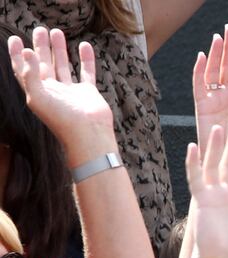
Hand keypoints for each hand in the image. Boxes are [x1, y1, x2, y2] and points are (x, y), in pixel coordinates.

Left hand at [8, 27, 114, 165]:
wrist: (88, 134)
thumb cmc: (61, 119)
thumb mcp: (38, 96)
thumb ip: (30, 74)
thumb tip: (26, 51)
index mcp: (37, 93)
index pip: (23, 71)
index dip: (17, 56)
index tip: (15, 39)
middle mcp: (53, 91)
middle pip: (44, 64)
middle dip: (40, 47)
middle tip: (40, 30)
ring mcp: (71, 92)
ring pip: (63, 66)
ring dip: (60, 49)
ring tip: (57, 32)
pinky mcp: (88, 93)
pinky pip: (86, 72)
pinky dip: (86, 59)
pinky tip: (84, 46)